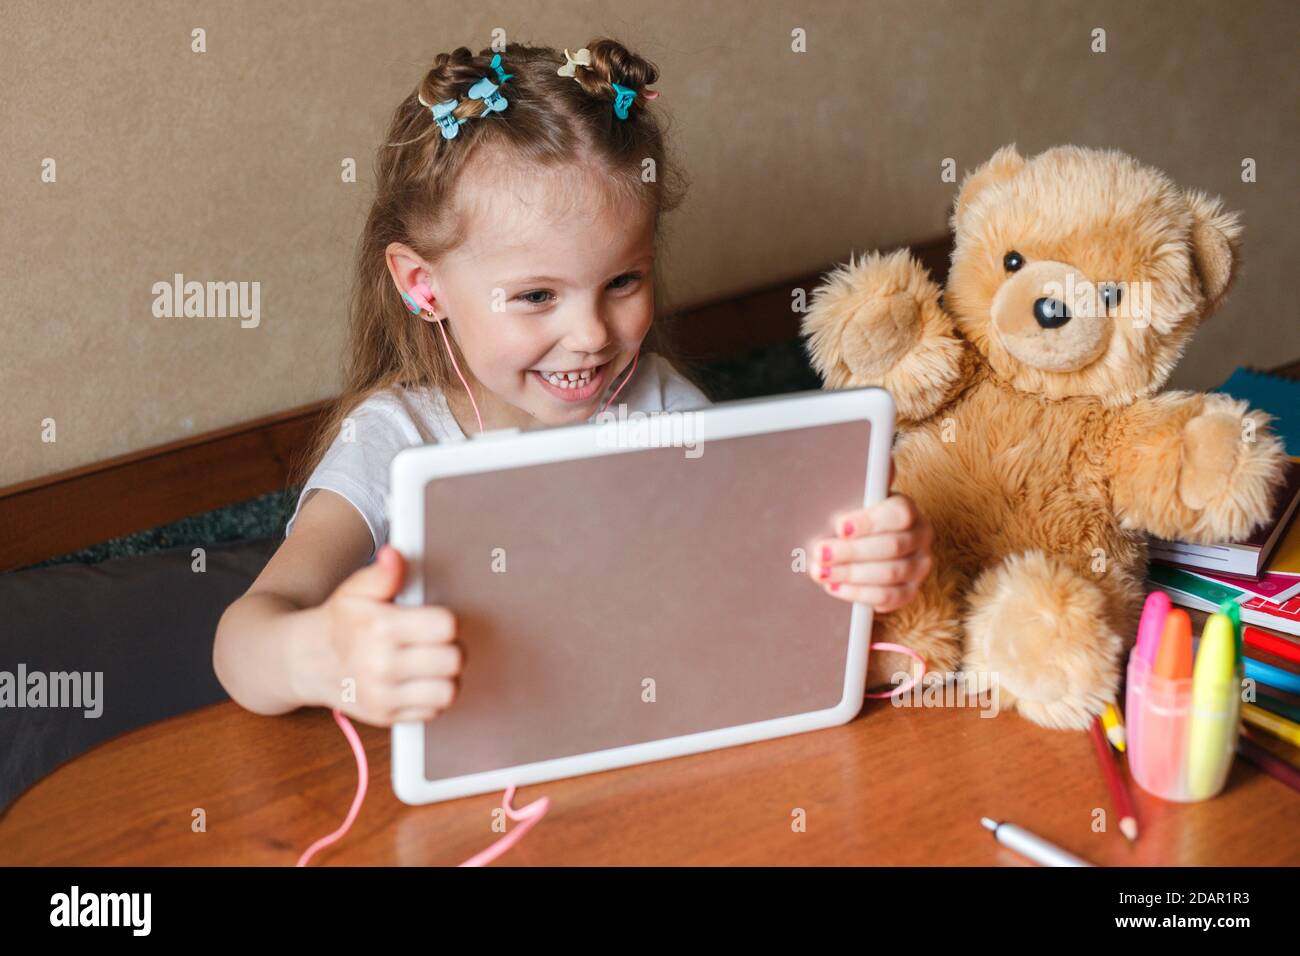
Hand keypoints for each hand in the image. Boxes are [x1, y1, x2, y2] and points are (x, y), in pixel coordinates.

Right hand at [299, 544, 461, 725]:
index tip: (435, 620)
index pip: (445, 627)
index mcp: (380, 629)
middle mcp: (381, 666)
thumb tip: (394, 557)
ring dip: (447, 676)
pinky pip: (433, 712)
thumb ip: (382, 575)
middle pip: (453, 660)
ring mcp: (383, 696)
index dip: (446, 621)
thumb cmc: (339, 623)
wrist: (304, 662)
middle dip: (452, 648)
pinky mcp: (386, 717)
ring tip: (433, 663)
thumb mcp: (355, 591)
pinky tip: (419, 681)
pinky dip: (432, 697)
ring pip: (448, 691)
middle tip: (437, 642)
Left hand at [809, 484, 932, 612]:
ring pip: (890, 574)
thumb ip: (863, 480)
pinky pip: (890, 598)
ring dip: (851, 574)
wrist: (862, 545)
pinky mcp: (910, 591)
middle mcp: (921, 536)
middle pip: (892, 547)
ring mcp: (919, 566)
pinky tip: (835, 587)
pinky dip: (860, 594)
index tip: (840, 527)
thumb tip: (873, 459)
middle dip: (851, 552)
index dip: (870, 522)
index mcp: (908, 509)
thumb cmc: (855, 517)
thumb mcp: (856, 497)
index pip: (899, 514)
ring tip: (821, 572)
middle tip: (820, 553)